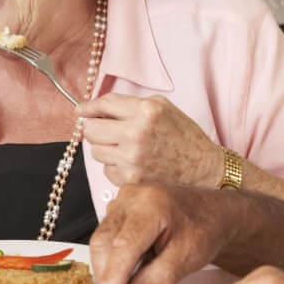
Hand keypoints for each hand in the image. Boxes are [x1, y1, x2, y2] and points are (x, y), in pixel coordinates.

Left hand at [79, 93, 224, 188]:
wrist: (203, 168)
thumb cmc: (183, 136)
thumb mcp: (162, 108)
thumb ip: (129, 105)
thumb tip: (93, 110)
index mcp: (146, 111)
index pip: (104, 105)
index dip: (87, 108)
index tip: (80, 111)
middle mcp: (136, 133)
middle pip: (91, 130)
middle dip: (94, 129)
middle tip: (105, 132)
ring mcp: (132, 158)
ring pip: (95, 152)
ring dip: (106, 149)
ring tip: (126, 148)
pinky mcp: (130, 179)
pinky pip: (106, 170)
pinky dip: (115, 167)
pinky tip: (134, 163)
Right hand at [88, 183, 230, 283]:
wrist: (212, 211)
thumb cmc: (204, 229)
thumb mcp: (186, 260)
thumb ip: (155, 281)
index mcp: (153, 205)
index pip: (124, 244)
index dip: (112, 274)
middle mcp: (132, 197)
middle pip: (104, 240)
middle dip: (105, 273)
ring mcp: (122, 199)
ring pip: (101, 239)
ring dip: (107, 266)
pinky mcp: (118, 207)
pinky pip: (105, 235)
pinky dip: (111, 256)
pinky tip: (126, 268)